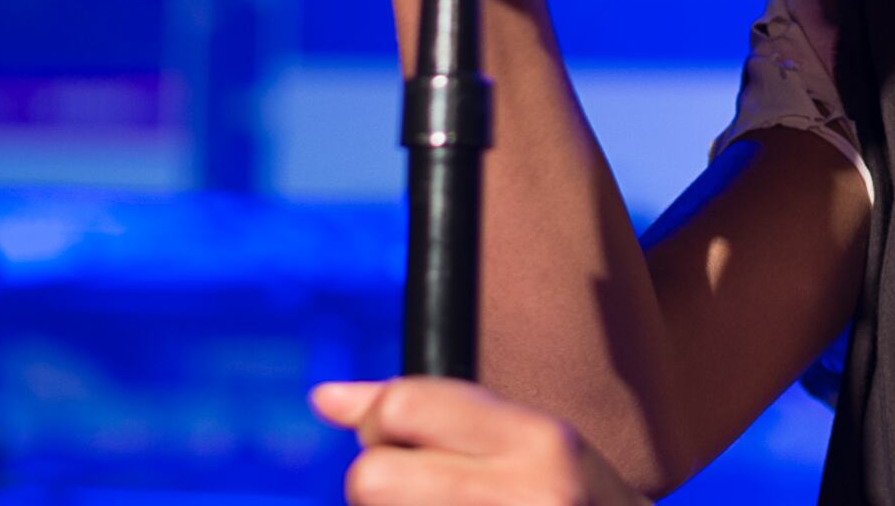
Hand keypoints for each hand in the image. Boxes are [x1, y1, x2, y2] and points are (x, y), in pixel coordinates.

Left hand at [311, 378, 649, 505]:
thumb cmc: (572, 503)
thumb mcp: (530, 445)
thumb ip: (434, 411)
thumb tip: (323, 399)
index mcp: (543, 440)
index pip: (405, 408)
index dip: (381, 421)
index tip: (399, 439)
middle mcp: (530, 494)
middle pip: (371, 478)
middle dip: (376, 482)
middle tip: (414, 489)